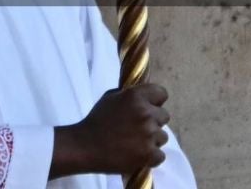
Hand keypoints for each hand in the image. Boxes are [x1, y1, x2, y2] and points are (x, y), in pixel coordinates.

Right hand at [50, 83, 169, 178]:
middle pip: (164, 116)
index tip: (149, 106)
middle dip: (154, 121)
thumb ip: (129, 95)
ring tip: (134, 143)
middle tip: (137, 127)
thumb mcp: (109, 98)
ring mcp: (149, 135)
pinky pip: (160, 155)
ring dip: (152, 140)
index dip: (156, 100)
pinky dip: (150, 157)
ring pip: (163, 137)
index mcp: (136, 97)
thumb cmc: (96, 121)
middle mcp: (146, 113)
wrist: (86, 147)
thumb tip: (144, 96)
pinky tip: (137, 155)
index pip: (162, 93)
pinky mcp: (149, 154)